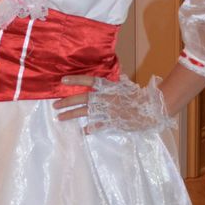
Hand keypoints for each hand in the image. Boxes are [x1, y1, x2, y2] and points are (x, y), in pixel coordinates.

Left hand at [53, 74, 174, 134]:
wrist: (150, 109)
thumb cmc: (138, 96)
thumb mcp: (126, 85)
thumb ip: (118, 81)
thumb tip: (117, 74)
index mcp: (108, 87)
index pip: (89, 81)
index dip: (76, 80)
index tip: (63, 80)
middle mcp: (105, 98)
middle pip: (82, 99)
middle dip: (67, 102)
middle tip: (55, 105)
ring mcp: (107, 111)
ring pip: (85, 113)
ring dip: (71, 115)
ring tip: (60, 118)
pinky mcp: (112, 122)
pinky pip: (97, 126)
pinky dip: (89, 129)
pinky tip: (81, 131)